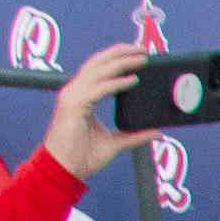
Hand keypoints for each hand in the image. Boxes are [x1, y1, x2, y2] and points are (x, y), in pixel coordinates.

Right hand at [39, 48, 146, 177]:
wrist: (63, 171)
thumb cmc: (81, 157)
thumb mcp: (114, 143)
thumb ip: (134, 135)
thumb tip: (157, 132)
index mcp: (80, 96)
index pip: (97, 69)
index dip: (115, 58)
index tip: (136, 54)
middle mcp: (74, 92)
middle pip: (97, 62)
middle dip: (120, 52)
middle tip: (142, 49)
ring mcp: (71, 97)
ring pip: (97, 70)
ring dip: (121, 61)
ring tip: (140, 58)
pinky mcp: (73, 105)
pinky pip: (99, 88)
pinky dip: (116, 82)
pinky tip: (132, 80)